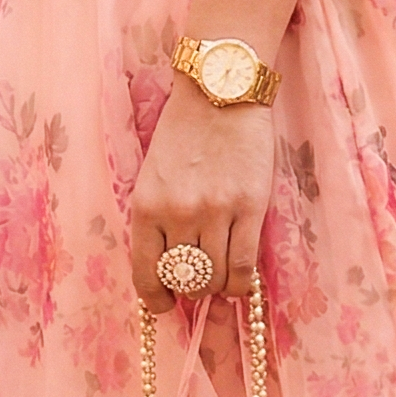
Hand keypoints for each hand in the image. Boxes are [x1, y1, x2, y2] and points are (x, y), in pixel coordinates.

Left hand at [131, 77, 273, 311]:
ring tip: (221, 277)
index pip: (145, 275)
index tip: (165, 304)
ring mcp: (215, 212)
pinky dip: (241, 282)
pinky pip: (244, 266)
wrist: (220, 92)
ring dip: (218, 287)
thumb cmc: (184, 132)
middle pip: (184, 281)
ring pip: (215, 279)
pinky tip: (240, 279)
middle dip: (191, 289)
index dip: (156, 300)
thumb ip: (157, 220)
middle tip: (199, 282)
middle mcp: (177, 214)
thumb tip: (168, 269)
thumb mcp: (153, 176)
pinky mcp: (250, 207)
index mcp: (145, 207)